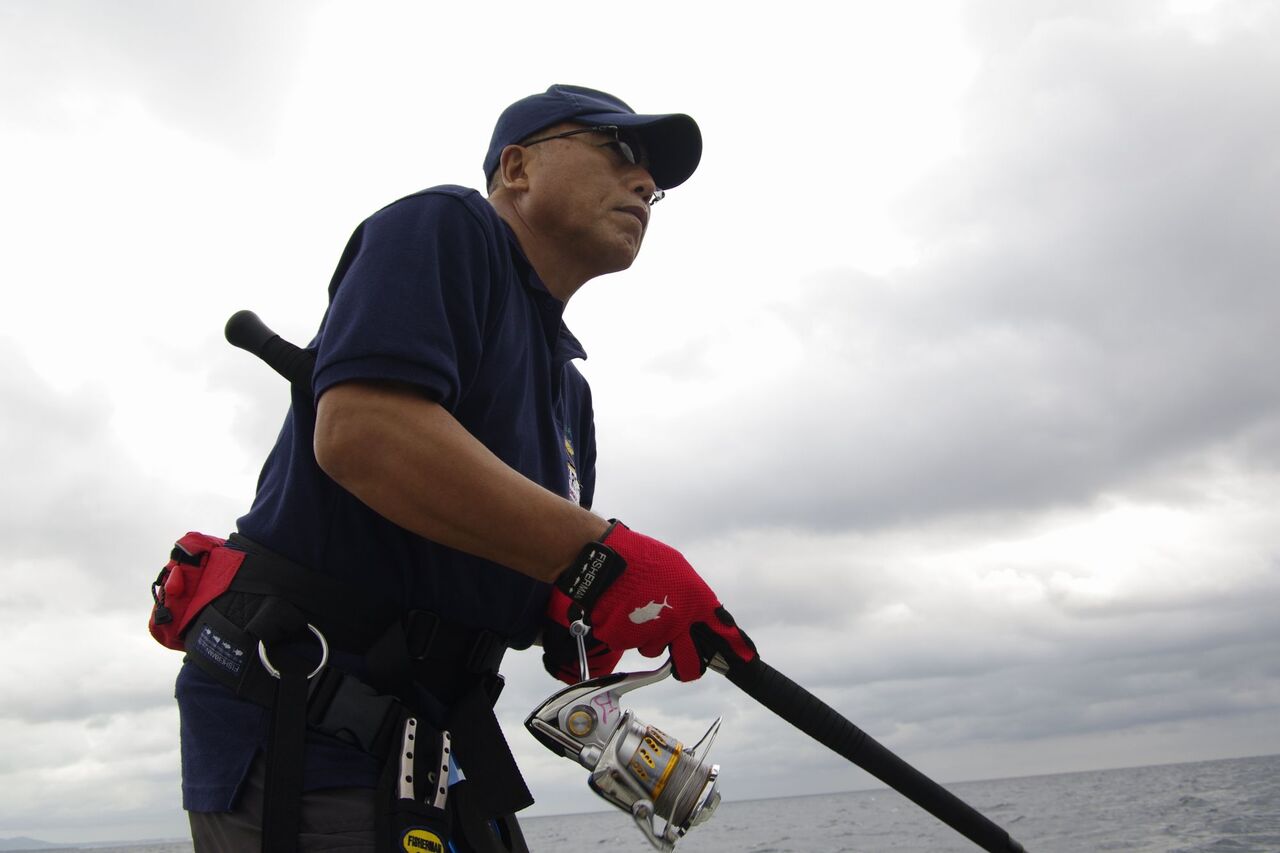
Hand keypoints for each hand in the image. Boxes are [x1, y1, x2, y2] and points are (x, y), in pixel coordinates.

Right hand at [547, 521, 756, 680]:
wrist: (603, 560)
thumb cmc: (640, 558)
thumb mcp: (677, 568)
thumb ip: (692, 596)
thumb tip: (699, 613)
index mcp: (697, 601)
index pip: (724, 633)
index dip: (736, 649)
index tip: (746, 659)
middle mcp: (679, 622)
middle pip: (692, 665)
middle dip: (687, 664)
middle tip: (681, 658)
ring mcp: (653, 633)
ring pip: (655, 650)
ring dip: (647, 637)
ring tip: (636, 609)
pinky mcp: (627, 640)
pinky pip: (629, 643)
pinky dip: (624, 632)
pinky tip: (620, 611)